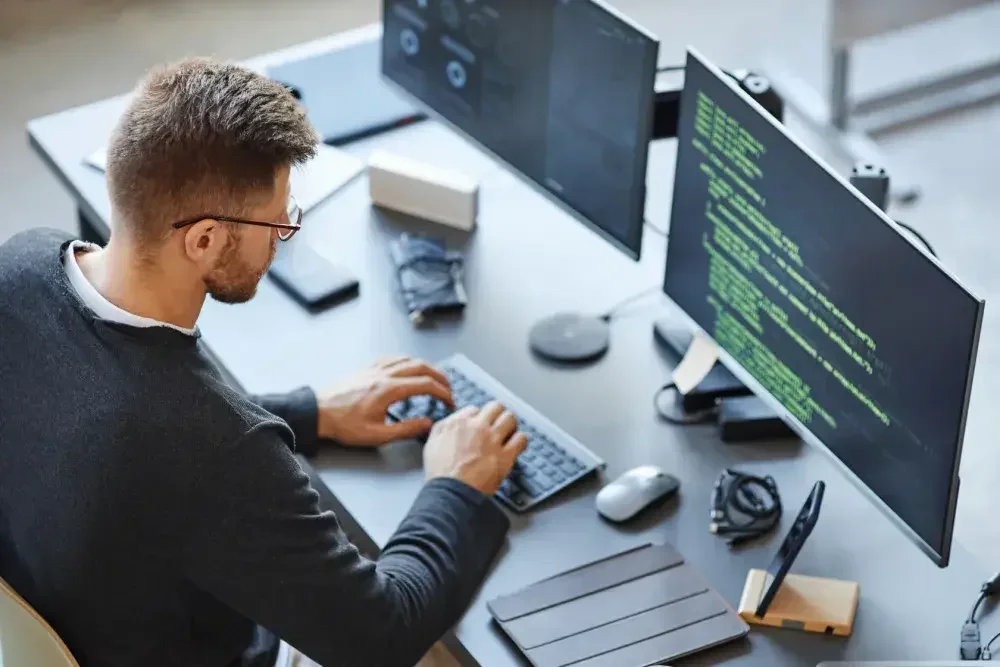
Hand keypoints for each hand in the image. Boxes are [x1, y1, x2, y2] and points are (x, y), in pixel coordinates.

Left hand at [316, 356, 452, 446]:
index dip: (443, 392)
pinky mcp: (366, 369)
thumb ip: (406, 429)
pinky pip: (392, 358)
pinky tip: (408, 366)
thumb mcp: (377, 435)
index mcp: (389, 390)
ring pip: (408, 359)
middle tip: (448, 387)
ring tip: (434, 377)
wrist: (318, 413)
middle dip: (440, 376)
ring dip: (426, 366)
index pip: (426, 384)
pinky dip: (407, 360)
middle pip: (421, 366)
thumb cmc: (343, 425)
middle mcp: (384, 375)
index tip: (449, 401)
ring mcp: (375, 369)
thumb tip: (427, 423)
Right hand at [424, 402, 527, 495]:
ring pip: (510, 418)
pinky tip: (517, 445)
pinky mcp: (505, 455)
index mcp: (458, 423)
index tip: (481, 424)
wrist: (451, 493)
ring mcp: (493, 440)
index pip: (475, 409)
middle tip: (498, 423)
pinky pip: (521, 439)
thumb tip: (450, 423)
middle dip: (498, 414)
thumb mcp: (431, 444)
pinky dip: (521, 441)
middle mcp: (477, 427)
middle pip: (495, 407)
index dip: (479, 417)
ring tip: (510, 432)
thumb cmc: (441, 474)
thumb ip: (442, 429)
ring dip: (511, 424)